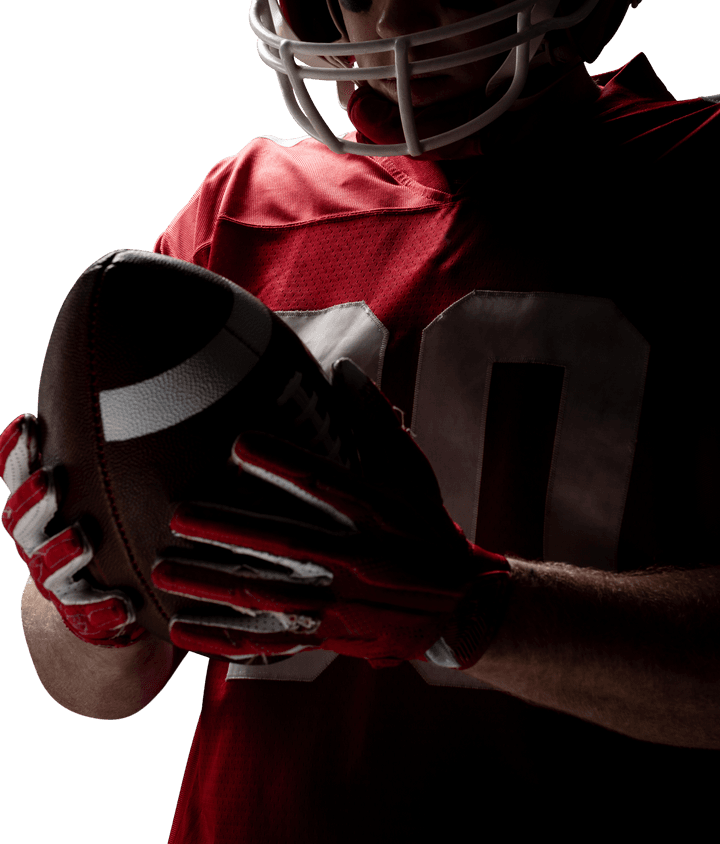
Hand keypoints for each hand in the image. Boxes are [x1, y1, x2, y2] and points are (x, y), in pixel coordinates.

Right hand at [1, 414, 143, 646]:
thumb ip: (120, 456)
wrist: (109, 605)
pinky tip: (121, 606)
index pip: (17, 476)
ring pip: (49, 569)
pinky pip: (88, 617)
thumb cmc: (116, 526)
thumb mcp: (112, 490)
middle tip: (51, 480)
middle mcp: (40, 543)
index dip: (16, 452)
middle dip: (33, 499)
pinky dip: (102, 611)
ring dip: (61, 553)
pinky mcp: (85, 617)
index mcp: (41, 508)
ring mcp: (59, 582)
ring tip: (81, 539)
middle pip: (21, 521)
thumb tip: (162, 395)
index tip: (28, 422)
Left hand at [152, 358, 511, 667]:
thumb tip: (343, 369)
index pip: (328, 482)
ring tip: (164, 571)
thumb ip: (375, 422)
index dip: (285, 462)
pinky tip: (183, 628)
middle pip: (288, 542)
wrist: (462, 609)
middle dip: (231, 529)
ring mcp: (343, 602)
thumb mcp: (412, 473)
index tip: (240, 441)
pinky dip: (225, 638)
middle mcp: (360, 557)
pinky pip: (271, 642)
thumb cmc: (427, 529)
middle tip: (180, 515)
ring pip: (270, 595)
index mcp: (379, 512)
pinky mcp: (330, 635)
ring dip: (214, 584)